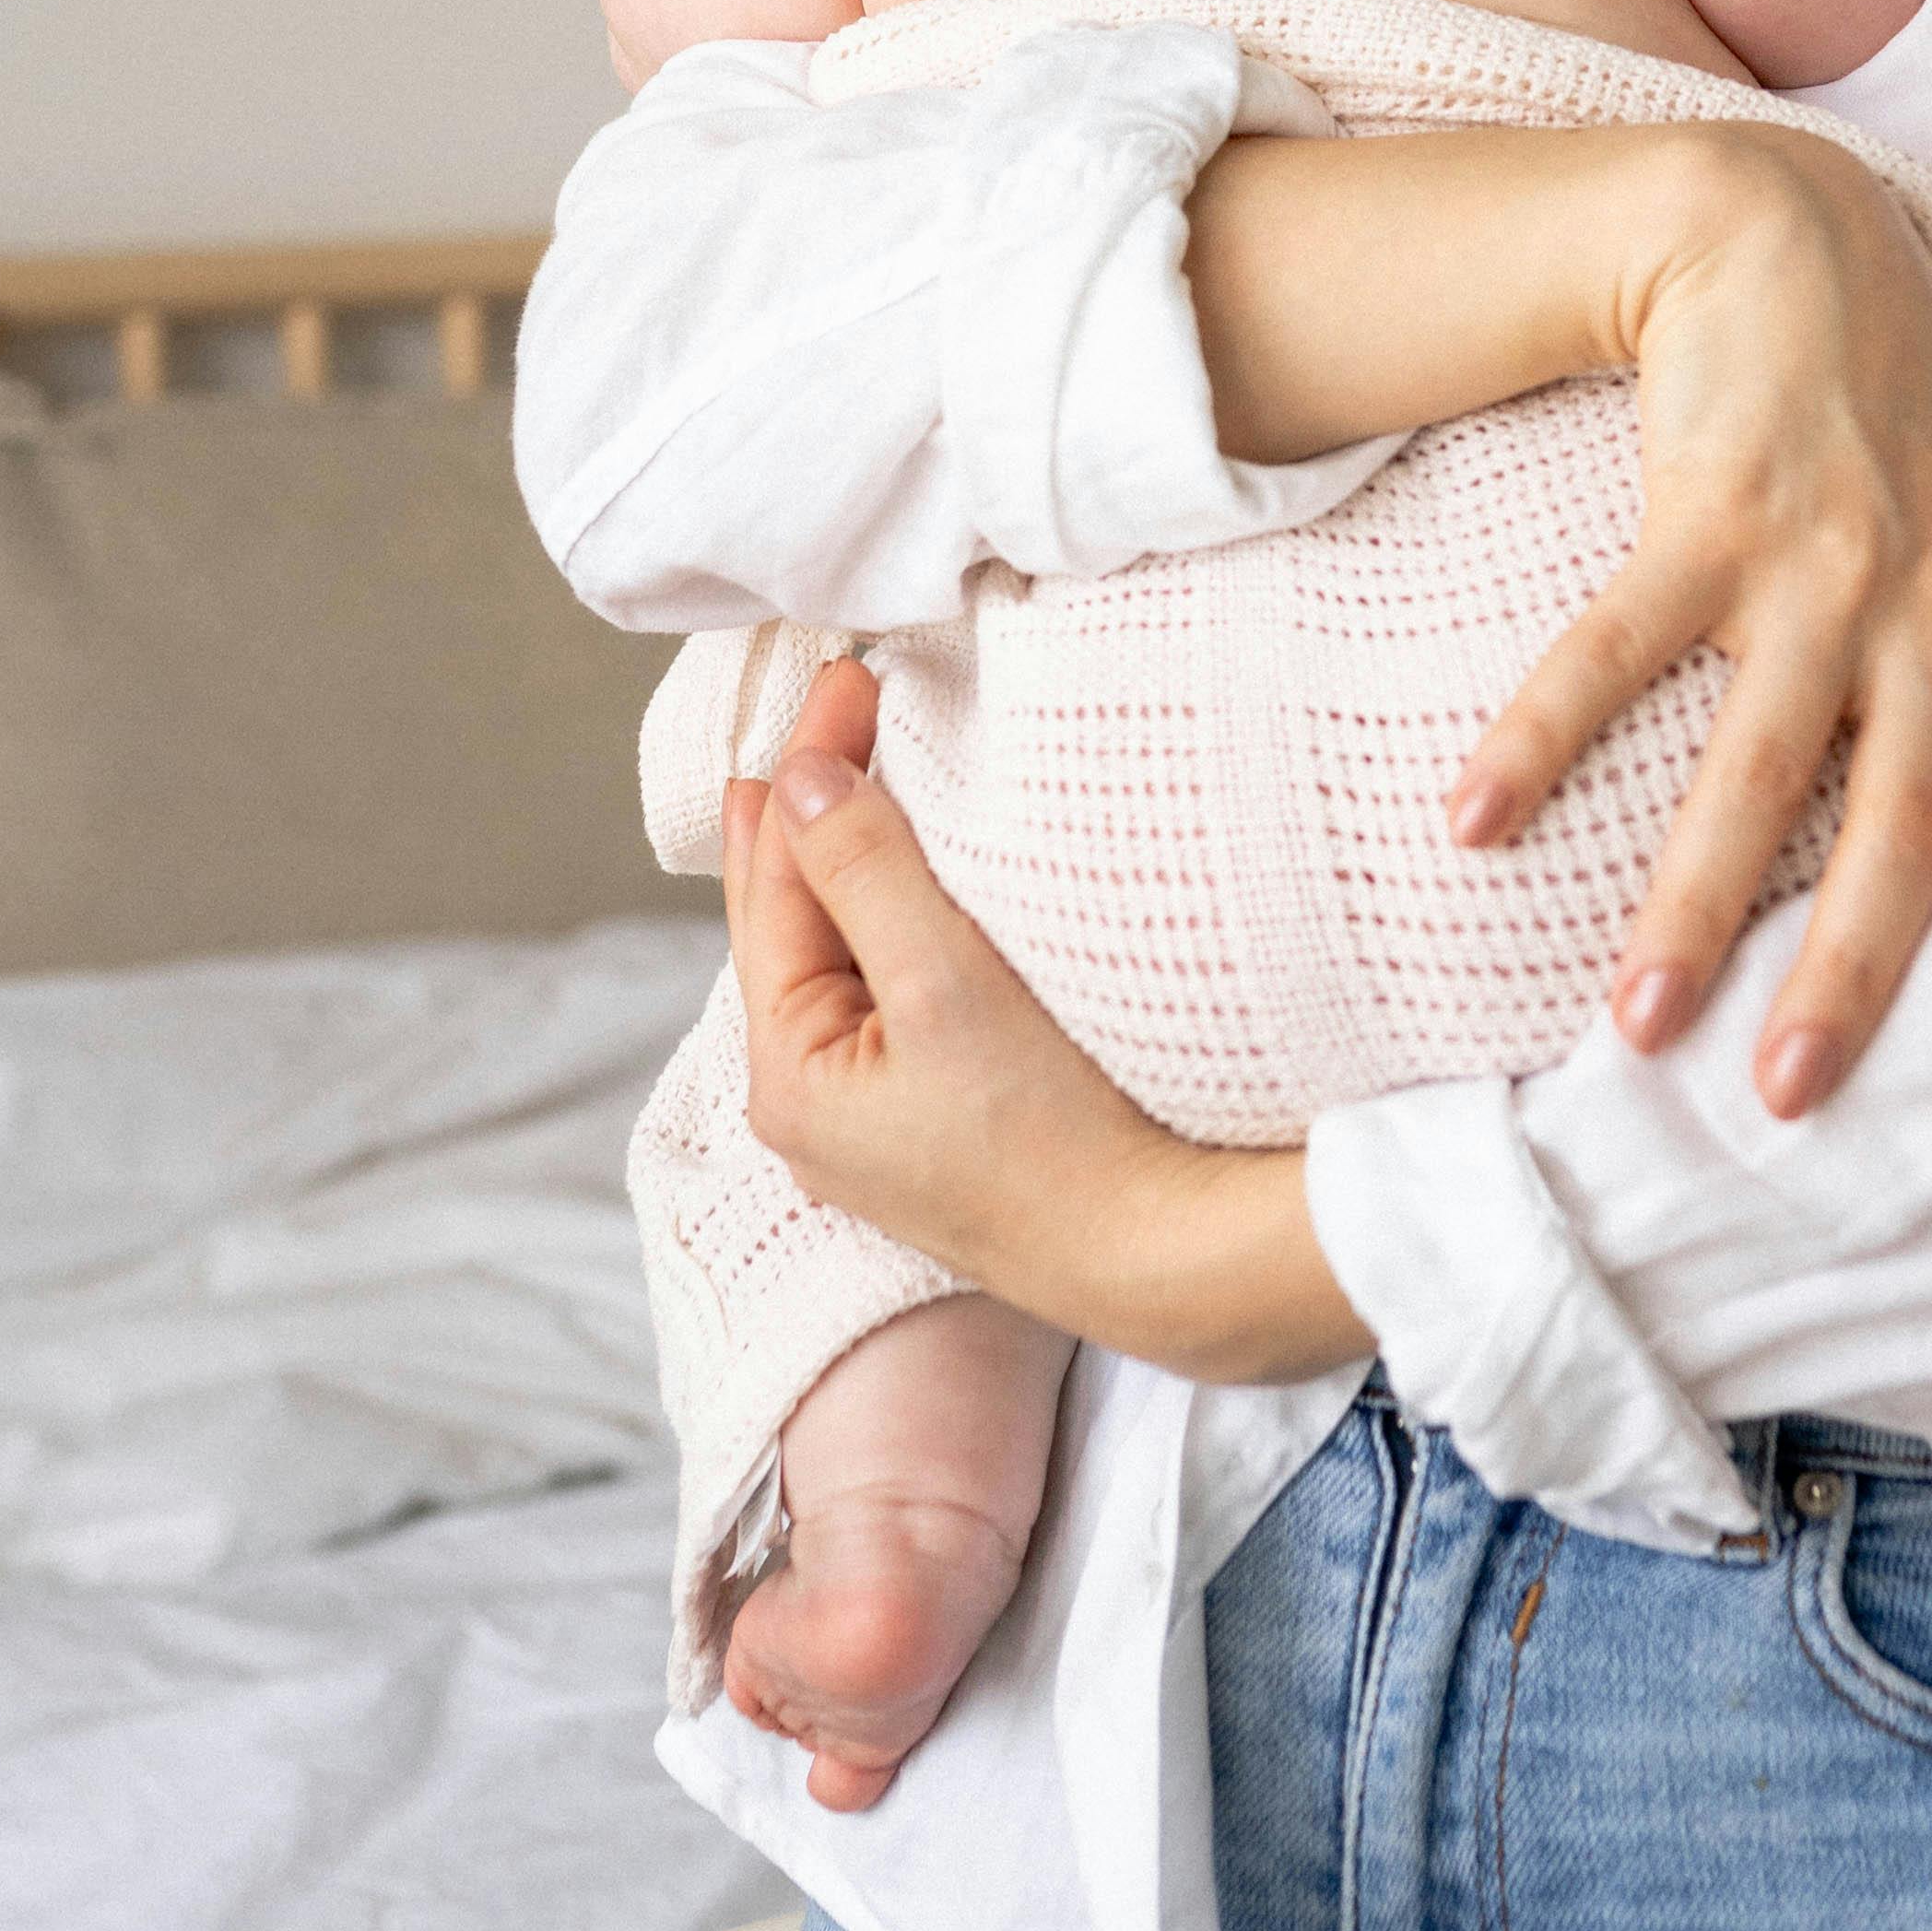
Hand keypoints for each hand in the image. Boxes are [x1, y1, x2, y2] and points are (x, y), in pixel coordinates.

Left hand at [725, 667, 1370, 1382]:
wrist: (1158, 1254)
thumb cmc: (1052, 1135)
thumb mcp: (945, 984)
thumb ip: (866, 872)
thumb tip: (804, 778)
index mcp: (788, 1074)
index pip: (772, 885)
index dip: (805, 770)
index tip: (846, 676)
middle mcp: (813, 1103)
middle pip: (793, 919)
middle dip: (815, 809)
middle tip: (844, 699)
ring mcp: (876, 1116)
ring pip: (844, 951)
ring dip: (859, 858)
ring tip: (868, 766)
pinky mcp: (938, 1117)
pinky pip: (894, 988)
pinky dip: (899, 915)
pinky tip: (922, 877)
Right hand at [1448, 130, 1931, 1114]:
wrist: (1790, 232)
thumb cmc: (1881, 411)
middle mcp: (1925, 603)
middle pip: (1900, 815)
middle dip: (1847, 968)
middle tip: (1788, 1096)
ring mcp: (1819, 561)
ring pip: (1758, 765)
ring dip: (1691, 903)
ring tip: (1634, 1029)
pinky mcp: (1708, 511)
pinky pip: (1615, 649)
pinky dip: (1543, 738)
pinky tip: (1473, 822)